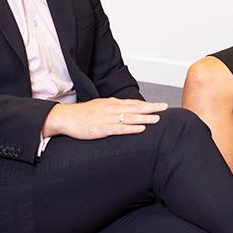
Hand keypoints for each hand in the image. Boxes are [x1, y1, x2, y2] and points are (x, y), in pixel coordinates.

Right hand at [43, 98, 166, 139]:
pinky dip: (132, 128)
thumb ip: (112, 107)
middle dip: (151, 108)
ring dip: (145, 118)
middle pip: (135, 108)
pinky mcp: (103, 129)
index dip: (147, 104)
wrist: (67, 117)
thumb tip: (124, 108)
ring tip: (157, 118)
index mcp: (112, 103)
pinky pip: (120, 128)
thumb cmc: (82, 114)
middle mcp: (112, 108)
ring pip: (130, 117)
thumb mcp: (100, 106)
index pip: (133, 103)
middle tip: (165, 107)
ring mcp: (108, 118)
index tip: (159, 105)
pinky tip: (141, 129)